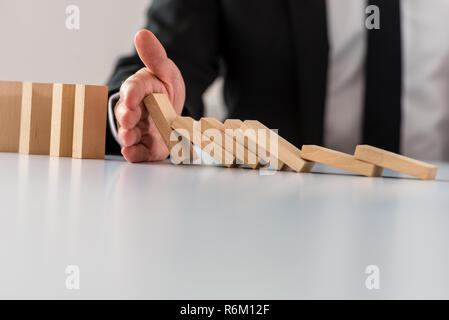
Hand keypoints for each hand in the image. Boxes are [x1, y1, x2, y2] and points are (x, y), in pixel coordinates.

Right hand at [114, 30, 184, 161]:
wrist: (173, 110)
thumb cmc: (164, 89)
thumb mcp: (164, 70)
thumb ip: (155, 57)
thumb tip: (142, 34)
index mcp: (138, 90)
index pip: (134, 89)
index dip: (132, 93)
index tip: (131, 97)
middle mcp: (135, 111)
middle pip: (126, 114)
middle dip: (126, 116)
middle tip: (129, 117)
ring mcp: (140, 129)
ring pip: (130, 134)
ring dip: (128, 137)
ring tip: (129, 136)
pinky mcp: (147, 146)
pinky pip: (139, 151)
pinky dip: (135, 154)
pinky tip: (132, 154)